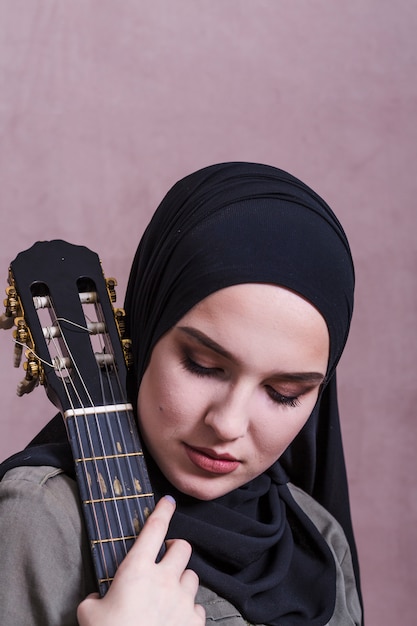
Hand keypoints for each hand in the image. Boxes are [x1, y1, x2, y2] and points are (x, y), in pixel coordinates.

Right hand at [77, 496, 204, 625]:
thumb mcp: (89, 617)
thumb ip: (94, 601)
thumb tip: (97, 600)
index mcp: (136, 571)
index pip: (154, 530)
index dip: (162, 511)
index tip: (167, 501)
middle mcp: (164, 579)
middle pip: (182, 547)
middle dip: (174, 549)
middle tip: (164, 558)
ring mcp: (183, 600)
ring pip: (192, 575)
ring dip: (181, 580)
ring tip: (168, 593)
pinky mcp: (195, 621)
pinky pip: (197, 605)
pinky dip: (188, 608)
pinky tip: (176, 617)